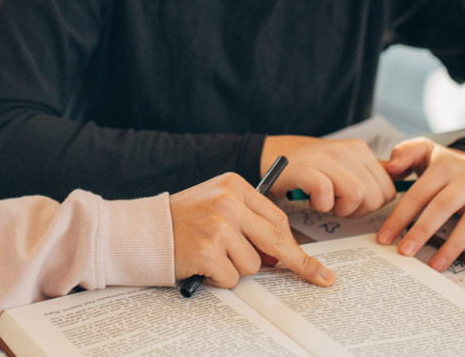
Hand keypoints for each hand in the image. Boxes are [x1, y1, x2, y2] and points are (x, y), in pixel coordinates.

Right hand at [169, 172, 335, 290]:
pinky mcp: (207, 250)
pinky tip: (202, 264)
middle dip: (300, 263)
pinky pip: (232, 277)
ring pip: (253, 263)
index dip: (293, 244)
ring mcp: (218, 226)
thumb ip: (248, 221)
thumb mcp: (217, 204)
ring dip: (235, 267)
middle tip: (320, 277)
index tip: (313, 262)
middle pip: (275, 240)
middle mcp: (227, 202)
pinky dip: (219, 278)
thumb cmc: (183, 220)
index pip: (277, 219)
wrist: (144, 230)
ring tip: (211, 254)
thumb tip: (279, 255)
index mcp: (234, 185)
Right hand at [261, 135, 394, 217]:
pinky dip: (320, 204)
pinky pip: (327, 194)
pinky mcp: (306, 169)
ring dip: (341, 208)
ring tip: (324, 201)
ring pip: (358, 195)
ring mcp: (327, 158)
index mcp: (360, 150)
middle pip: (376, 197)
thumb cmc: (308, 168)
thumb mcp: (343, 166)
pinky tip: (310, 199)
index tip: (350, 202)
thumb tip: (395, 189)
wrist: (268, 155)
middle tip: (335, 204)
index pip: (388, 190)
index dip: (371, 206)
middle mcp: (348, 150)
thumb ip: (367, 176)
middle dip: (358, 211)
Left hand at [374, 138, 464, 270]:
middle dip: (422, 231)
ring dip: (453, 246)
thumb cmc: (452, 165)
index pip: (418, 194)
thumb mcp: (427, 150)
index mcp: (444, 168)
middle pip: (443, 207)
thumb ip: (405, 153)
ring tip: (435, 266)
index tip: (384, 238)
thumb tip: (390, 167)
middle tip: (405, 252)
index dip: (400, 216)